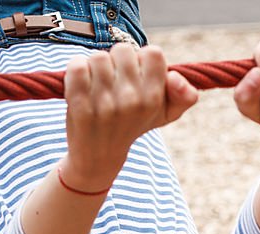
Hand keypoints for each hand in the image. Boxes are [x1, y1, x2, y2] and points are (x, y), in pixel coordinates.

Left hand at [61, 44, 197, 192]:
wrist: (98, 157)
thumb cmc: (134, 125)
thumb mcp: (165, 114)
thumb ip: (184, 95)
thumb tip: (176, 77)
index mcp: (153, 100)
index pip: (153, 53)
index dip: (142, 61)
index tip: (136, 78)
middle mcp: (131, 101)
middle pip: (123, 50)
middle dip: (117, 63)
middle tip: (115, 85)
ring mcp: (104, 103)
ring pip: (98, 57)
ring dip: (95, 69)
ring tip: (98, 89)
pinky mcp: (79, 103)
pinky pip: (76, 65)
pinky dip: (76, 72)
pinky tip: (82, 89)